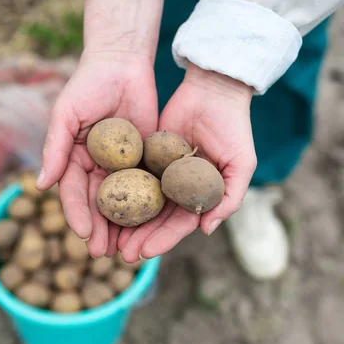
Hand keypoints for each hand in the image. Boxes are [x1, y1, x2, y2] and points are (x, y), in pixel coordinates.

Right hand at [36, 0, 163, 257]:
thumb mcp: (67, 114)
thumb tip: (40, 185)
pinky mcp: (145, 159)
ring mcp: (122, 165)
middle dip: (100, 230)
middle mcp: (96, 167)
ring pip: (123, 202)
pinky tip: (153, 226)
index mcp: (73, 159)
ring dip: (123, 227)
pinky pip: (146, 186)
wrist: (122, 62)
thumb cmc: (88, 84)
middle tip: (105, 254)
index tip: (84, 233)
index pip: (73, 193)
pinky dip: (148, 207)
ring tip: (128, 251)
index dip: (77, 214)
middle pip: (98, 205)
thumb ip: (55, 148)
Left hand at [117, 65, 256, 261]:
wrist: (213, 89)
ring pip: (140, 201)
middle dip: (140, 237)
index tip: (144, 253)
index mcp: (201, 195)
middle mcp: (179, 188)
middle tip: (120, 253)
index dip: (162, 240)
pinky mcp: (146, 154)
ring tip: (108, 236)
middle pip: (156, 218)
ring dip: (126, 220)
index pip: (179, 224)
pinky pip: (131, 175)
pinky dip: (119, 190)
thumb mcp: (241, 163)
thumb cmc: (233, 127)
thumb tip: (207, 230)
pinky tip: (103, 202)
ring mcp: (162, 172)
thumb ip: (230, 197)